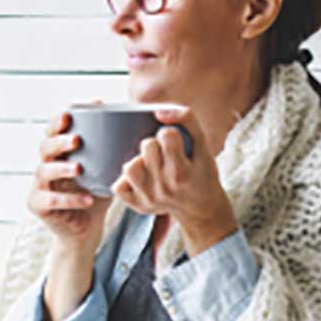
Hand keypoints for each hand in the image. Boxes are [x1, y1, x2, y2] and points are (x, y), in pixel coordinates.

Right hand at [27, 110, 113, 250]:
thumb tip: (143, 128)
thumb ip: (116, 152)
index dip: (61, 119)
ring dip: (60, 168)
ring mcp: (39, 185)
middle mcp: (46, 164)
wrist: (86, 230)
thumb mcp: (107, 171)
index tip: (74, 112)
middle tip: (76, 140)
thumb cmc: (96, 195)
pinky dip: (69, 199)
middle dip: (59, 141)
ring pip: (43, 171)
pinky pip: (50, 200)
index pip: (55, 129)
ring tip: (78, 168)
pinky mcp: (38, 205)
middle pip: (45, 146)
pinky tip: (86, 199)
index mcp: (60, 153)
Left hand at [110, 107, 237, 255]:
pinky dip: (126, 180)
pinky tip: (140, 178)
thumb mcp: (202, 145)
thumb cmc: (201, 172)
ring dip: (138, 161)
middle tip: (163, 153)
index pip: (166, 136)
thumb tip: (158, 112)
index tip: (175, 142)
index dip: (170, 133)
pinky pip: (118, 187)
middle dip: (154, 144)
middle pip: (147, 147)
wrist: (201, 208)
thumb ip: (187, 120)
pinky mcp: (138, 206)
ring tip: (149, 164)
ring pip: (129, 167)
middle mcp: (166, 188)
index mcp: (183, 172)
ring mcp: (150, 198)